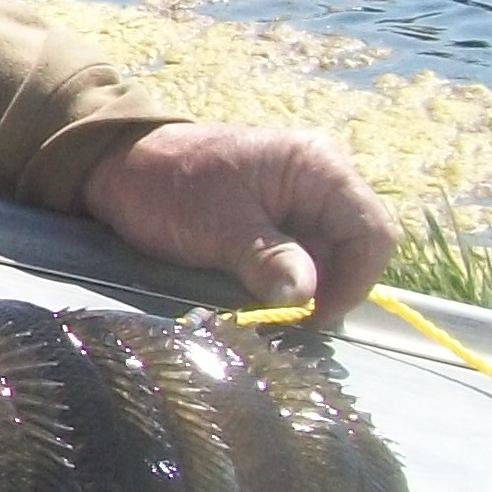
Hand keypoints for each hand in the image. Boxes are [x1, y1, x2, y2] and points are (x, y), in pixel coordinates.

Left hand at [79, 121, 397, 326]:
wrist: (119, 168)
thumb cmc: (166, 186)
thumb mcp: (217, 227)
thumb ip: (267, 259)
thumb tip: (305, 298)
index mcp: (318, 166)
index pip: (372, 231)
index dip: (355, 281)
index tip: (316, 318)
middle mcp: (322, 179)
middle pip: (358, 248)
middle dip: (332, 289)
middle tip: (294, 325)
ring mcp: (304, 200)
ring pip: (333, 258)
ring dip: (310, 291)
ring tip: (276, 316)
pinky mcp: (284, 221)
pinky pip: (307, 258)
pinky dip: (292, 282)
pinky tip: (267, 300)